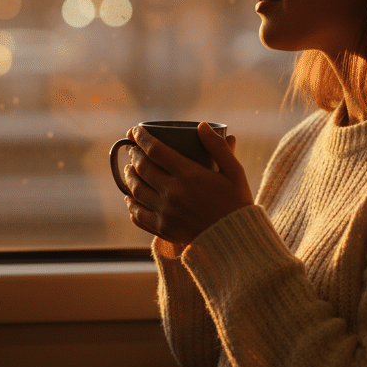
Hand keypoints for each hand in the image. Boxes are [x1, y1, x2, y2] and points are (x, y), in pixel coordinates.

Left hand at [122, 122, 253, 245]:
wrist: (236, 240)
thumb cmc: (237, 203)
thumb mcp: (234, 171)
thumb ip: (218, 147)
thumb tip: (201, 126)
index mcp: (189, 175)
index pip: (155, 150)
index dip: (141, 138)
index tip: (134, 131)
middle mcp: (173, 193)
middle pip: (142, 168)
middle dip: (133, 155)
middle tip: (133, 150)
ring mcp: (165, 212)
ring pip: (136, 190)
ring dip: (129, 176)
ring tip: (129, 169)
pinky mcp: (163, 229)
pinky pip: (138, 214)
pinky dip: (131, 204)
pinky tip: (130, 198)